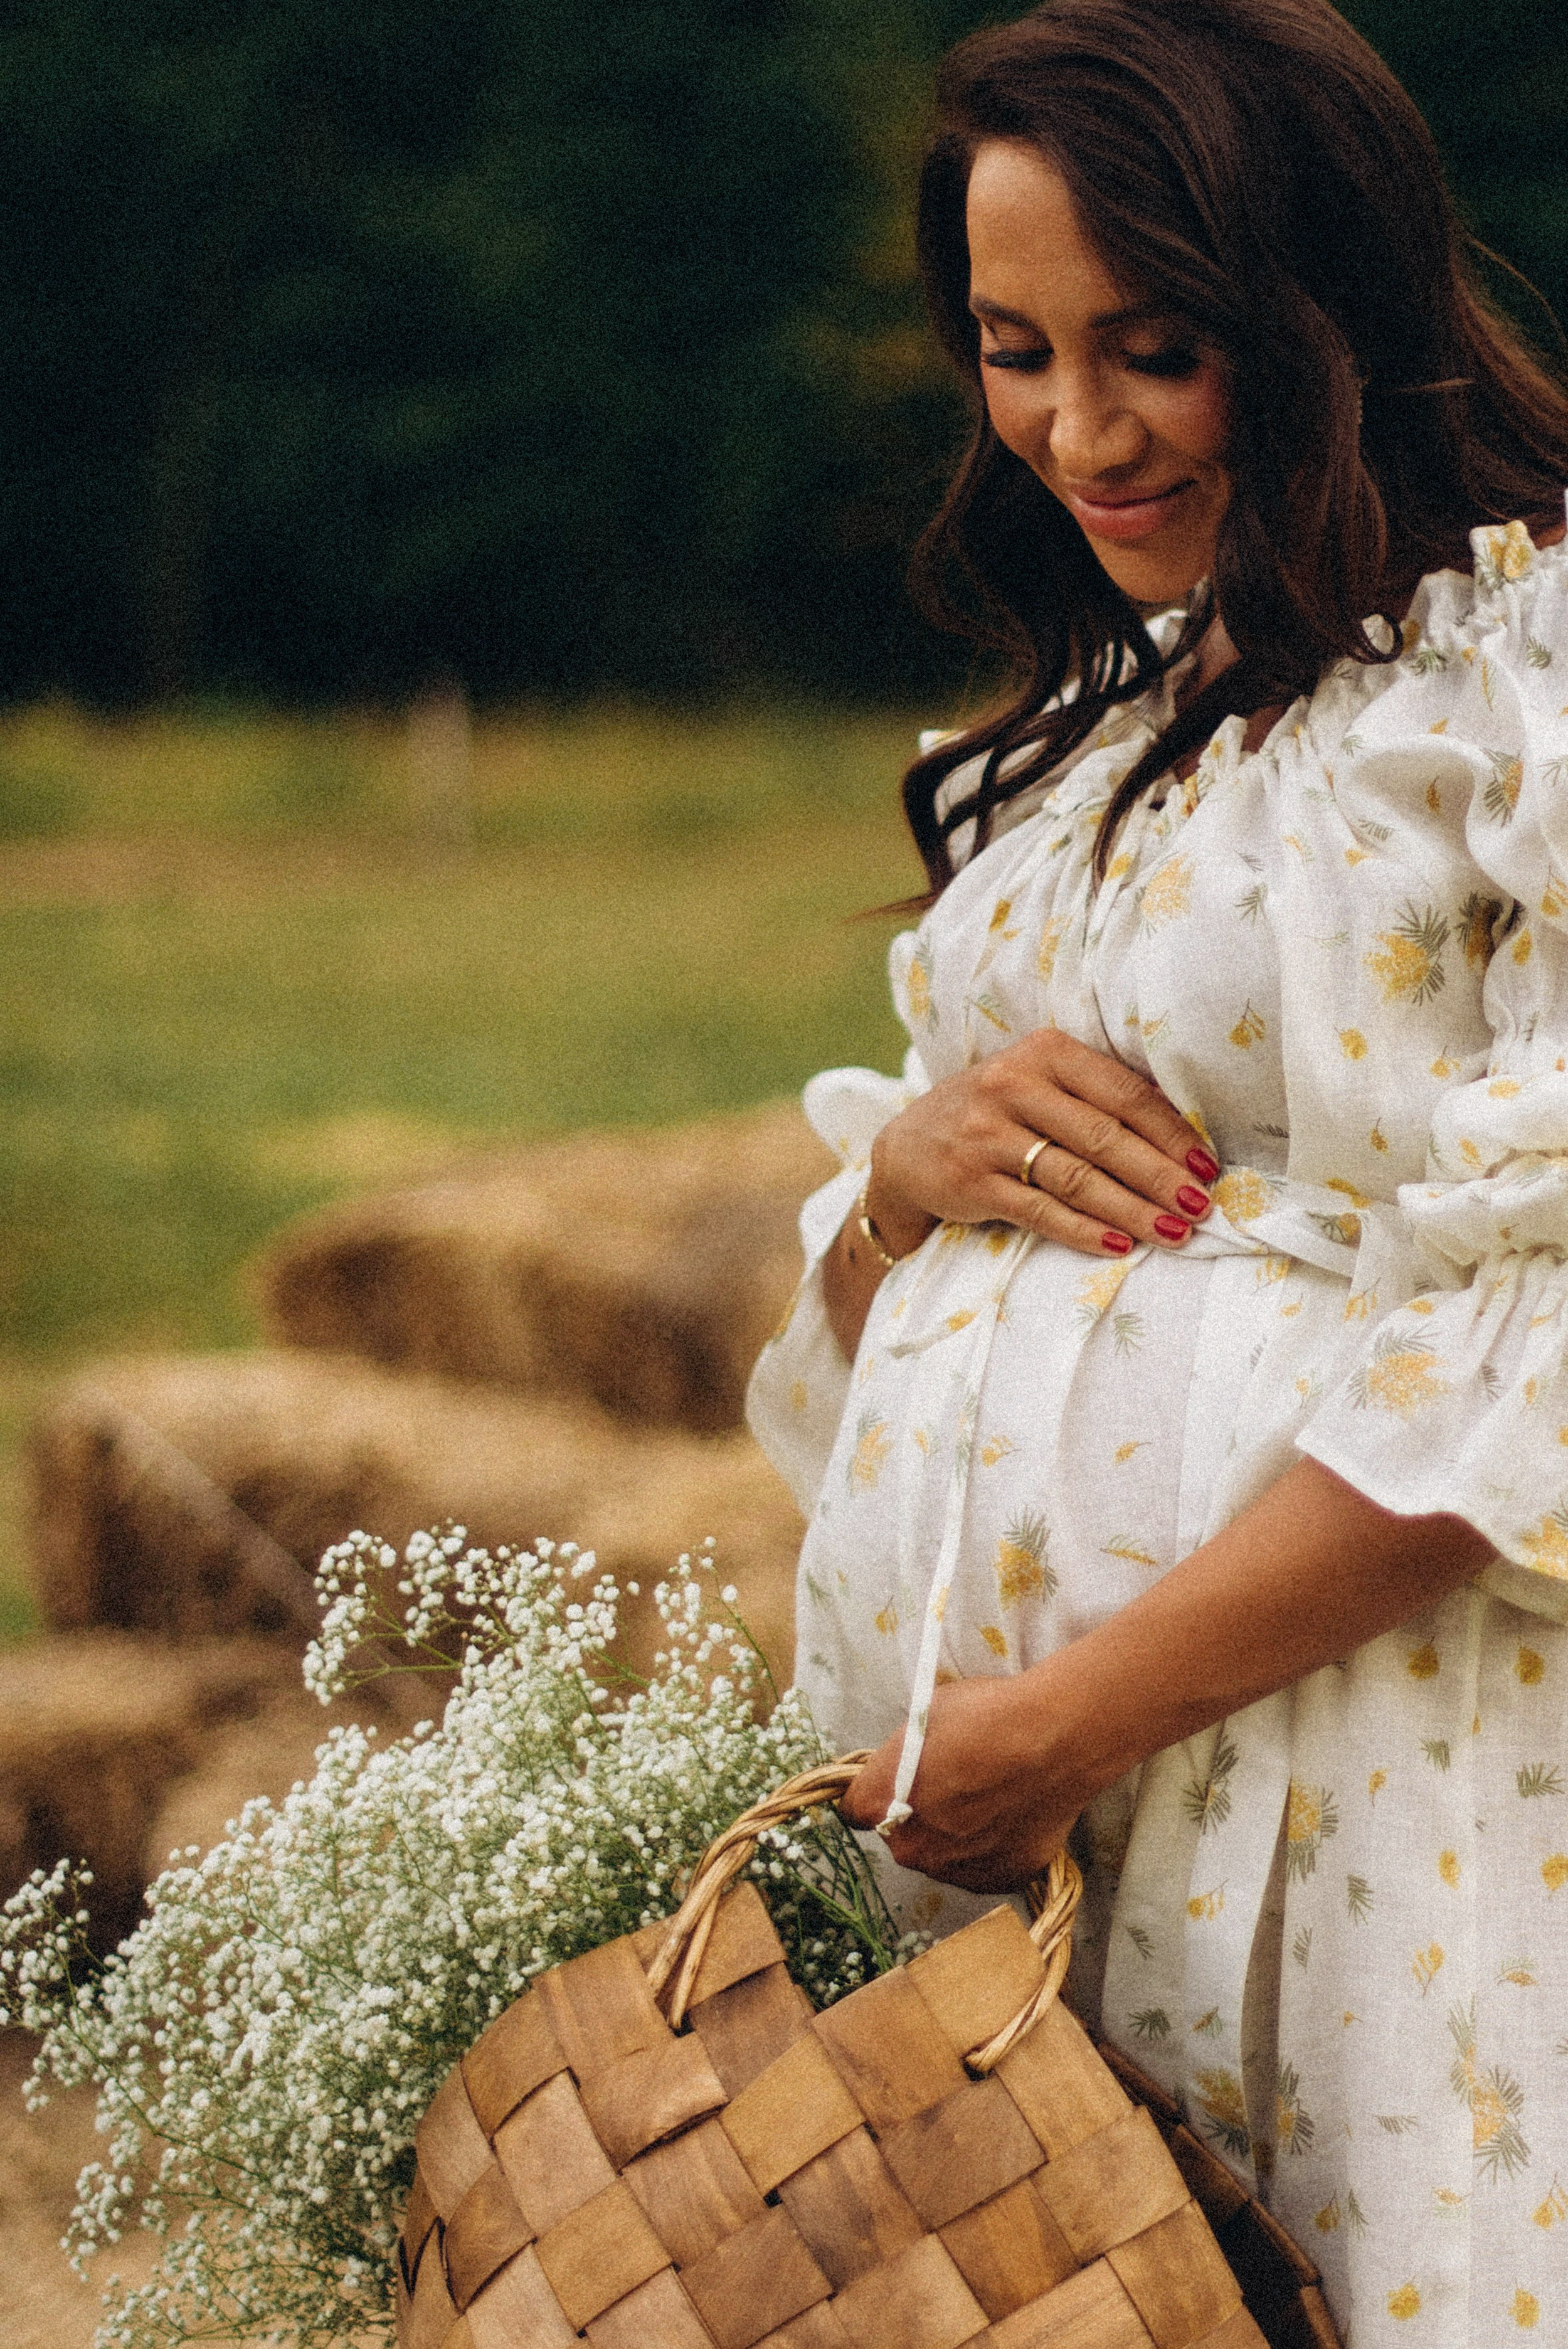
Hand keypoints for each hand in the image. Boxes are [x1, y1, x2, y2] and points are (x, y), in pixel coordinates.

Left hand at [838, 1670, 1088, 1893]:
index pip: (858, 1808)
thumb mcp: (922, 1722)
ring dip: (959, 1835)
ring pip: (946, 1856)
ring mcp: (957, 1871)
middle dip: (922, 1816)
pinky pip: (988, 1865)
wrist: (1053, 1738)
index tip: (897, 1781)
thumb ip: (904, 1760)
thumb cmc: (983, 1715)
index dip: (878, 1791)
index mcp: (878, 1805)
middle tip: (958, 1784)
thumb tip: (910, 1770)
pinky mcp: (1002, 1879)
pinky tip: (1015, 1814)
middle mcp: (911, 1850)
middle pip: (905, 1837)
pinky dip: (996, 1846)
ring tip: (994, 1798)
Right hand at [864, 1026, 1216, 1263]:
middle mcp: (1013, 1085)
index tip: (1207, 1165)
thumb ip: (1098, 1095)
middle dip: (1160, 1177)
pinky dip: (1083, 1230)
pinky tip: (1118, 1245)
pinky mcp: (970, 1181)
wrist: (907, 1147)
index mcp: (1044, 1051)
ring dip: (1132, 1209)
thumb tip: (1183, 1131)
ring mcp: (988, 1134)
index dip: (1171, 1132)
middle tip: (1201, 1207)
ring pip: (1076, 1178)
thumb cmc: (997, 1113)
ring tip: (1174, 1233)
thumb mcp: (1040, 1082)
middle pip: (1105, 1137)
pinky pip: (1039, 1211)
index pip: (1123, 1093)